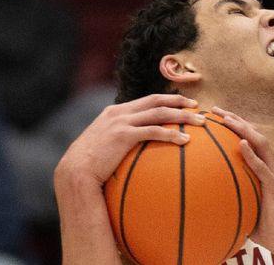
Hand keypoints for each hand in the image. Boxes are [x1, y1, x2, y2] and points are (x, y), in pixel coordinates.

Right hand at [55, 94, 203, 186]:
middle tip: (197, 106)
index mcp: (115, 112)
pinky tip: (185, 142)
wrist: (74, 173)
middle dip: (179, 102)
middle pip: (156, 101)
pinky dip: (171, 135)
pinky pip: (154, 132)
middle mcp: (119, 113)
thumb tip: (135, 149)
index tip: (184, 103)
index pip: (147, 100)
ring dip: (182, 116)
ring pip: (159, 113)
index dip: (167, 100)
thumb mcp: (103, 147)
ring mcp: (121, 122)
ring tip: (199, 122)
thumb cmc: (89, 166)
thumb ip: (118, 141)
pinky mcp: (123, 135)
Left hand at [212, 107, 273, 251]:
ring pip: (260, 143)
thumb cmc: (259, 218)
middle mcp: (269, 163)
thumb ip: (232, 185)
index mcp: (262, 164)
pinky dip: (251, 154)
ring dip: (243, 129)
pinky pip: (261, 166)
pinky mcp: (273, 184)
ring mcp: (272, 172)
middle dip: (235, 119)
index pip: (247, 137)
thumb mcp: (243, 196)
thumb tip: (205, 184)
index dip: (233, 123)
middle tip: (216, 110)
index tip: (214, 115)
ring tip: (228, 120)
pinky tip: (240, 144)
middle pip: (253, 133)